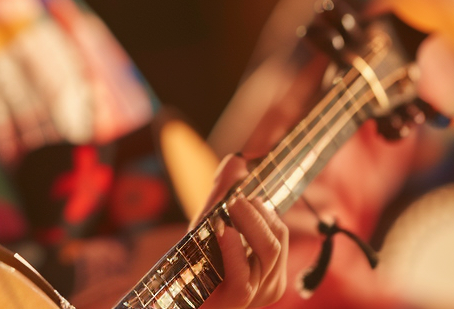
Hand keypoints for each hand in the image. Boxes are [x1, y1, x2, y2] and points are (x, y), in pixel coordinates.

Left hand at [201, 155, 288, 308]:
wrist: (174, 298)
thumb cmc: (193, 266)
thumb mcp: (208, 225)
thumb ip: (222, 195)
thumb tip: (238, 159)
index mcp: (270, 266)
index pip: (279, 230)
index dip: (264, 208)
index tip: (245, 194)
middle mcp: (269, 282)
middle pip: (279, 237)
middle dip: (258, 212)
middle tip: (236, 198)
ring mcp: (256, 296)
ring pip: (269, 251)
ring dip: (249, 223)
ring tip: (230, 207)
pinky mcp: (237, 303)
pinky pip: (244, 276)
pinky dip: (234, 250)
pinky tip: (223, 230)